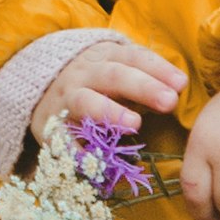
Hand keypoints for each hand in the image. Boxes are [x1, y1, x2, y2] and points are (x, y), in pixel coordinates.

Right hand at [43, 37, 184, 137]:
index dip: (158, 69)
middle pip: (114, 76)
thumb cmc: (94, 82)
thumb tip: (179, 91)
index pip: (134, 57)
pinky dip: (77, 151)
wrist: (39, 84)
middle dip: (143, 87)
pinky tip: (98, 162)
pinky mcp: (50, 126)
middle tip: (169, 101)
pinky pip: (62, 139)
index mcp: (105, 56)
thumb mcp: (116, 69)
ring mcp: (65, 99)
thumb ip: (144, 78)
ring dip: (111, 112)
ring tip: (135, 123)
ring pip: (85, 101)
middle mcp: (84, 74)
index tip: (181, 84)